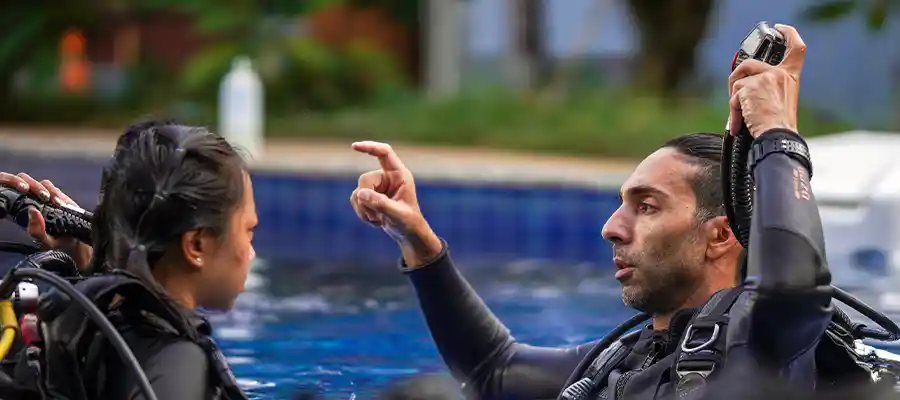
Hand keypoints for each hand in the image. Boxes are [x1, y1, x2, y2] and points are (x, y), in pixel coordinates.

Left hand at [0, 172, 92, 268]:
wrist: (76, 242)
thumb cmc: (56, 242)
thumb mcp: (44, 242)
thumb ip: (37, 230)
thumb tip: (32, 210)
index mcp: (21, 211)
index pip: (12, 192)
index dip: (14, 186)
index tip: (22, 190)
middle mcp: (31, 201)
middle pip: (23, 181)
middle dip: (31, 184)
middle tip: (39, 194)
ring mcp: (45, 197)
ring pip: (39, 183)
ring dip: (44, 189)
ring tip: (52, 201)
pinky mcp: (57, 195)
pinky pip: (52, 187)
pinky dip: (55, 192)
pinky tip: (59, 203)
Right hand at [349, 141, 442, 266]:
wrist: (409, 235)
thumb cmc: (409, 223)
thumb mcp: (397, 214)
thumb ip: (380, 203)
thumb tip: (360, 193)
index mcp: (400, 175)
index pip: (384, 153)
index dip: (370, 147)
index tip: (354, 146)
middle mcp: (388, 177)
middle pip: (365, 179)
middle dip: (365, 198)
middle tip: (375, 215)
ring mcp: (378, 186)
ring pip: (358, 191)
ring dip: (364, 209)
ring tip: (378, 220)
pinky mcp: (370, 196)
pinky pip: (356, 199)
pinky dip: (362, 212)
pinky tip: (375, 221)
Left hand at [728, 24, 805, 137]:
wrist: (778, 136)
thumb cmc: (780, 125)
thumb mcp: (783, 100)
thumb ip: (769, 87)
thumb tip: (745, 86)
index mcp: (790, 76)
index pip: (796, 48)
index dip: (789, 34)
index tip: (780, 29)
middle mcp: (779, 74)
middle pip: (749, 64)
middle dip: (736, 78)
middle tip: (734, 96)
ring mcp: (764, 79)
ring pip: (738, 83)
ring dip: (735, 101)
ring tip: (740, 116)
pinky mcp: (750, 87)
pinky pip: (733, 98)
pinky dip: (733, 112)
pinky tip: (738, 125)